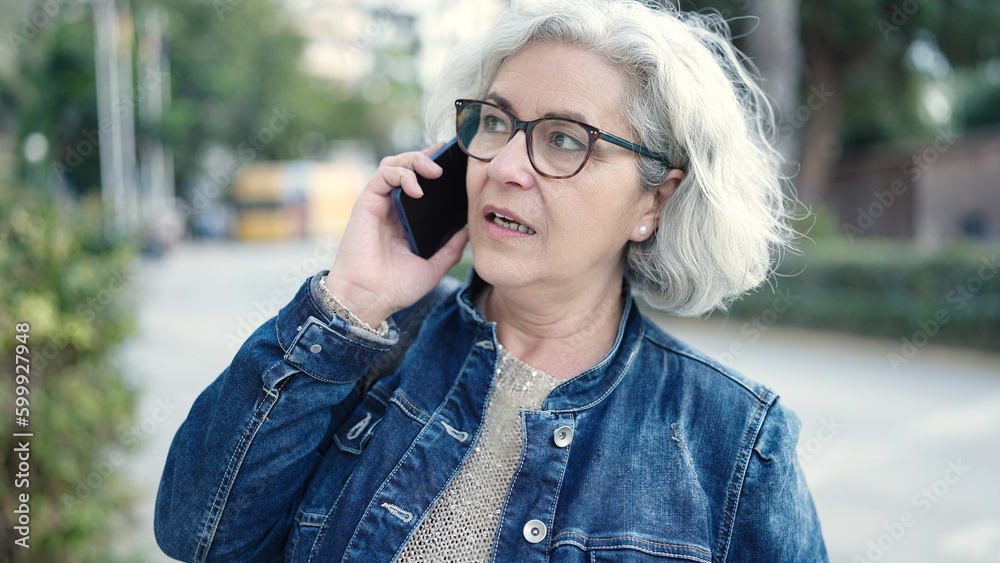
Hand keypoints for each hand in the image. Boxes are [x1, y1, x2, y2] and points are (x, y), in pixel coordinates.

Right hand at [326, 145, 468, 326]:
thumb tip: (468, 233)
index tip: (454, 162)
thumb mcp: (433, 267)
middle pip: (406, 167)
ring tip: (435, 171)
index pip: (420, 183)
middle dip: (427, 159)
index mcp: (406, 220)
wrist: (370, 299)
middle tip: (446, 166)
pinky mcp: (366, 203)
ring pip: (394, 164)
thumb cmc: (396, 288)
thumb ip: (451, 249)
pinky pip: (383, 175)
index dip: (434, 168)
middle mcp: (391, 208)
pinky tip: (417, 189)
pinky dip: (402, 175)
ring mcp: (378, 204)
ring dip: (415, 160)